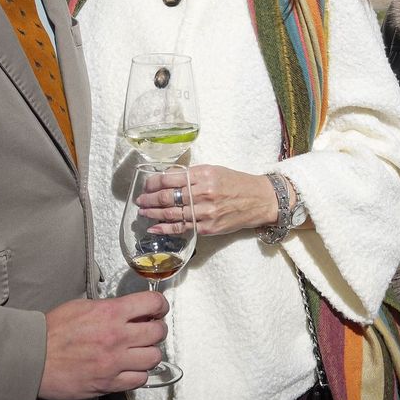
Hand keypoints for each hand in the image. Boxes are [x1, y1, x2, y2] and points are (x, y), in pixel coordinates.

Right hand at [38, 291, 167, 399]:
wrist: (33, 360)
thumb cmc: (53, 331)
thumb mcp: (82, 307)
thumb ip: (109, 308)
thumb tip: (129, 311)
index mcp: (110, 313)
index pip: (152, 303)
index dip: (160, 305)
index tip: (157, 309)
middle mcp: (117, 337)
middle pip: (158, 332)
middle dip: (156, 329)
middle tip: (147, 331)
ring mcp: (115, 362)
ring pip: (153, 358)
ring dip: (149, 353)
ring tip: (138, 352)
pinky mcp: (109, 384)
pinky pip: (140, 379)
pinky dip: (138, 374)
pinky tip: (128, 369)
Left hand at [137, 164, 278, 236]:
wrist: (259, 200)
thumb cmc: (235, 183)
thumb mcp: (214, 171)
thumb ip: (191, 175)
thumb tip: (165, 179)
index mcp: (203, 174)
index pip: (169, 178)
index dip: (153, 183)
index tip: (145, 185)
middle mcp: (203, 192)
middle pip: (167, 197)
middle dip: (149, 199)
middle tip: (140, 200)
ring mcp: (205, 212)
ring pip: (172, 213)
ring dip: (153, 213)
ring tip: (143, 212)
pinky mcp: (207, 227)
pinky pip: (182, 228)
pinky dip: (165, 228)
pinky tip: (154, 228)